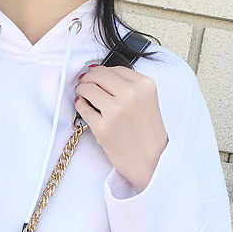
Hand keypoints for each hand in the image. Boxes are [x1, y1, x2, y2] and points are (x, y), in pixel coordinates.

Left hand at [75, 64, 168, 193]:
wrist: (152, 162)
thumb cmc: (149, 134)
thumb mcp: (148, 102)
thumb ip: (130, 86)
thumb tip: (100, 74)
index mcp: (145, 85)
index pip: (115, 69)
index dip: (101, 71)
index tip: (93, 74)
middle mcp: (131, 95)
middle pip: (99, 76)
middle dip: (87, 78)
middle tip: (83, 82)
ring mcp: (116, 111)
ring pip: (88, 89)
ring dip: (81, 89)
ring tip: (81, 93)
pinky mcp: (103, 128)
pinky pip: (83, 109)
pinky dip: (80, 105)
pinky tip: (82, 106)